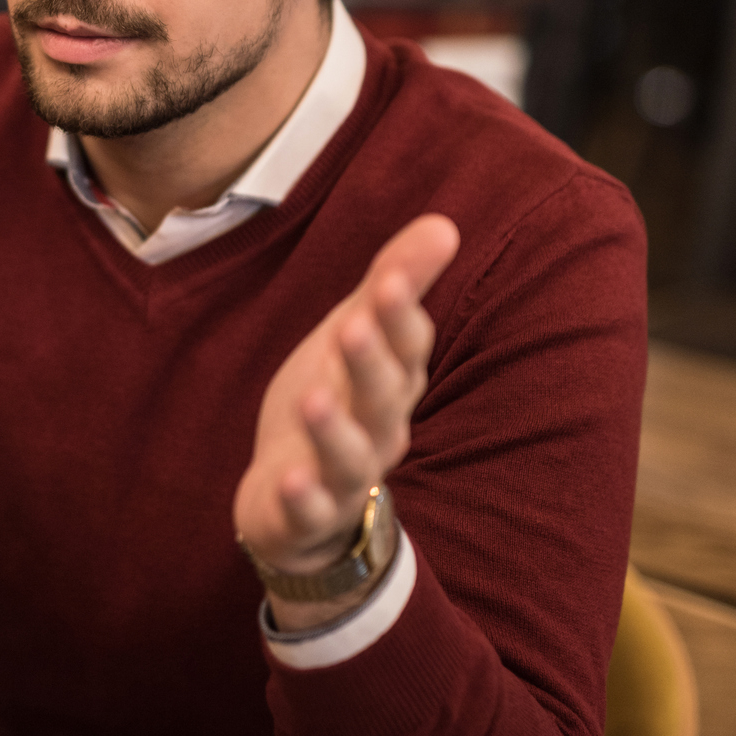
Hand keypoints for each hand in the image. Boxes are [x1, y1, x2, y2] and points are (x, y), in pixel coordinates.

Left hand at [232, 214, 458, 625]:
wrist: (299, 500)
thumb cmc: (336, 401)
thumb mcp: (356, 333)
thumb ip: (395, 283)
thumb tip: (444, 223)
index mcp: (393, 381)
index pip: (406, 345)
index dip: (399, 313)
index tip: (390, 278)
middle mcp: (379, 429)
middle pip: (382, 396)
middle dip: (372, 361)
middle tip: (353, 325)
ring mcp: (345, 476)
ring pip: (350, 455)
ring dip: (335, 430)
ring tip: (314, 401)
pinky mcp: (307, 513)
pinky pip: (310, 508)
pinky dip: (303, 496)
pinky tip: (291, 478)